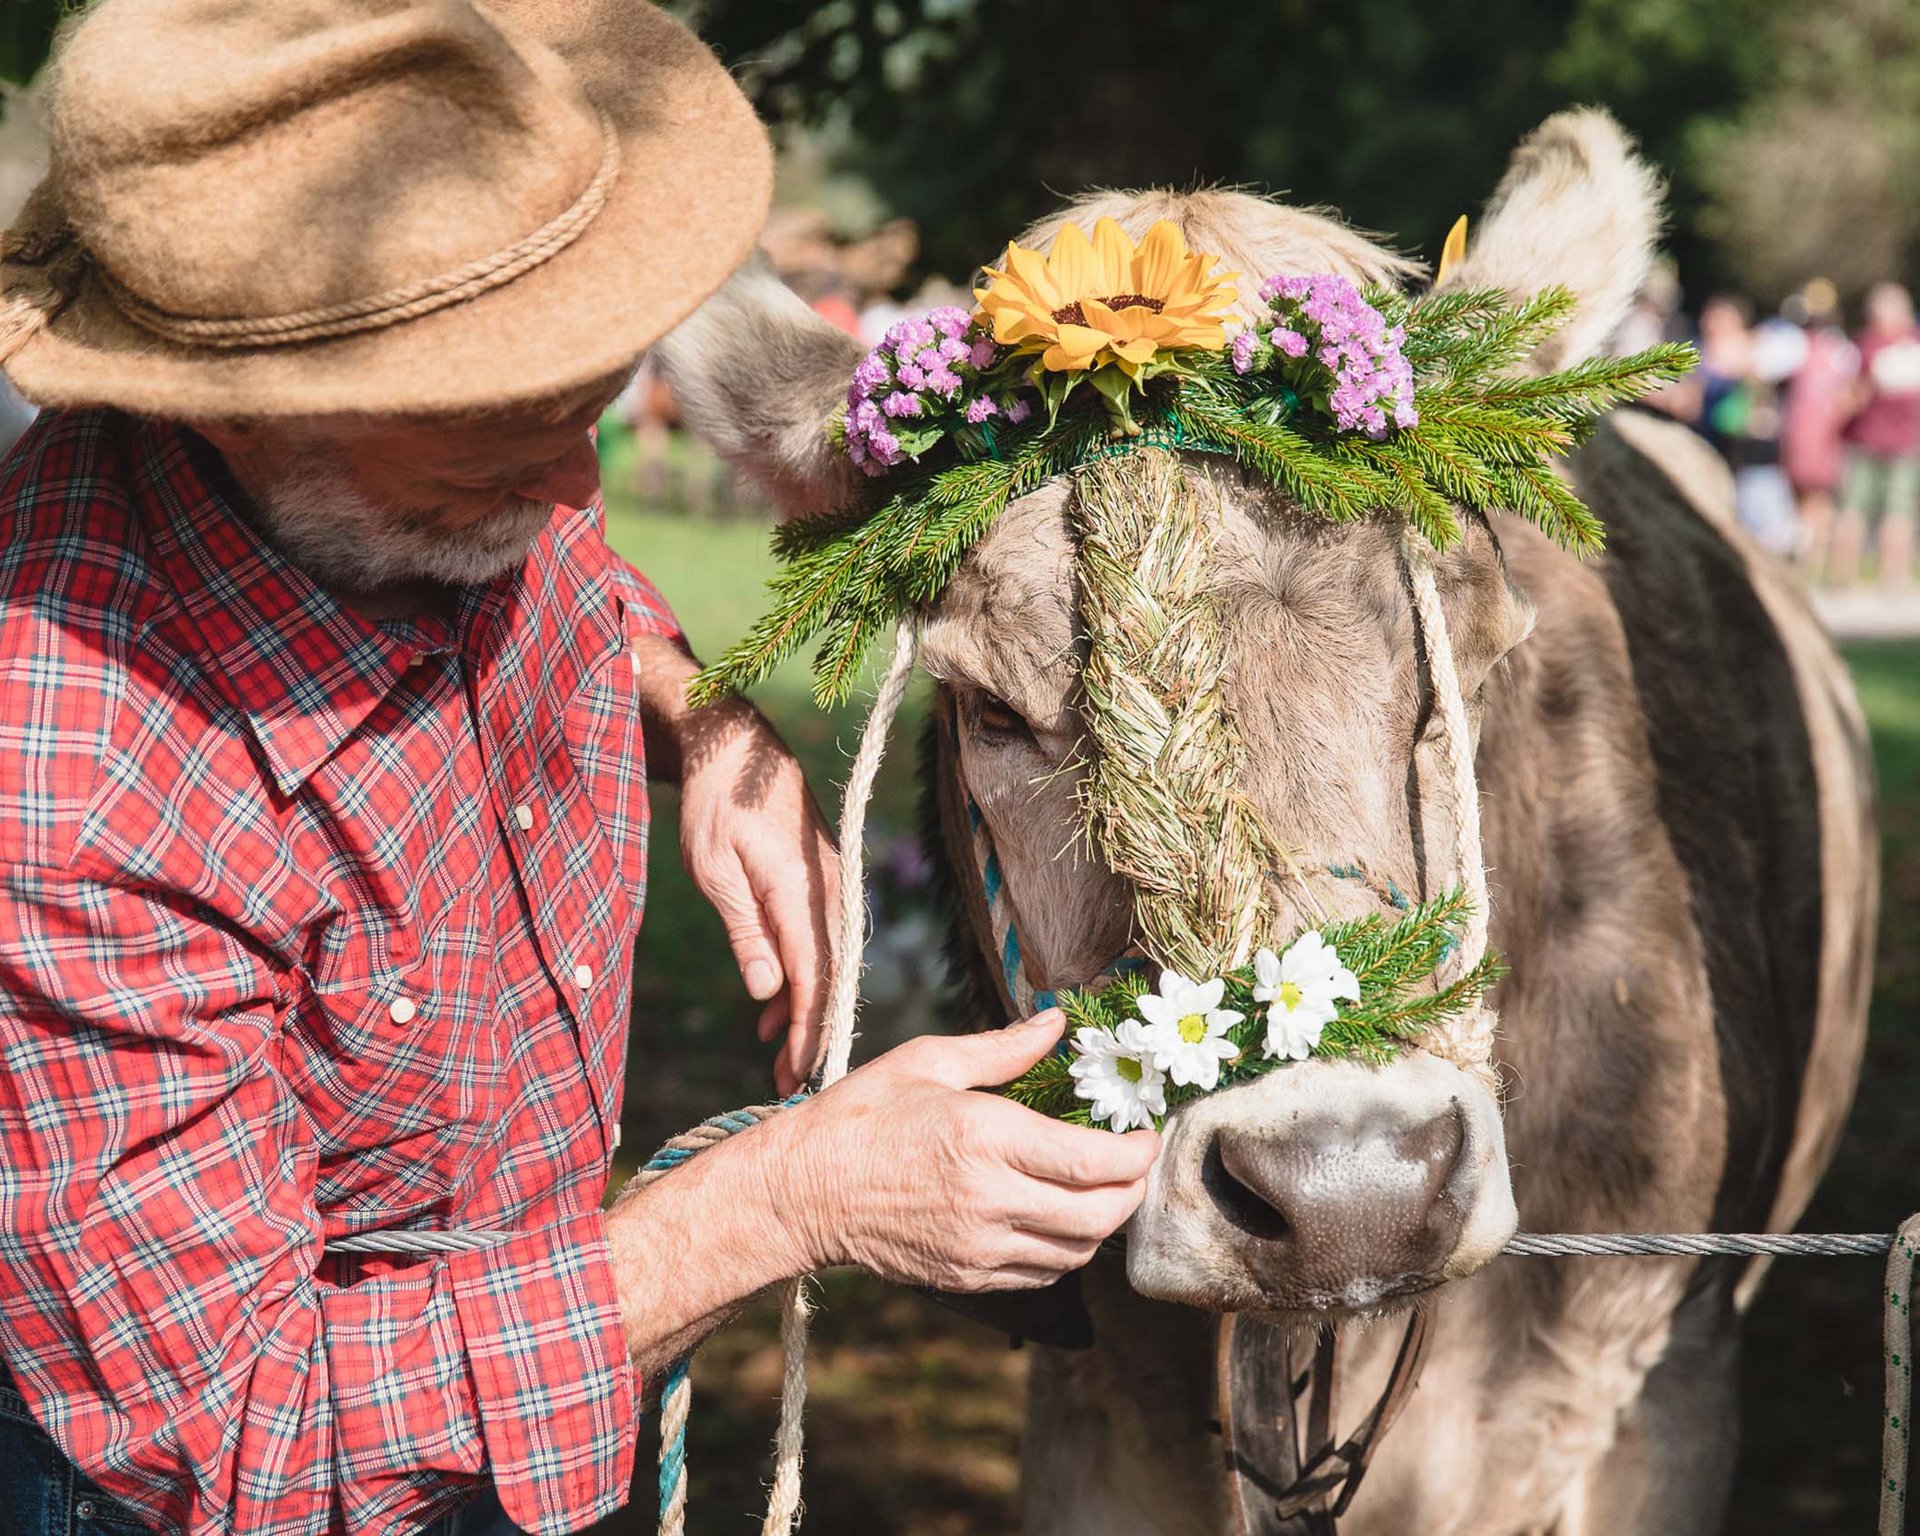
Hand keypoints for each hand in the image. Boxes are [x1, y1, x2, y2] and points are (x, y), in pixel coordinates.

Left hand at [632, 635, 837, 1091]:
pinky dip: (799, 974)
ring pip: (827, 960)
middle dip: (812, 1032)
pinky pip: (818, 938)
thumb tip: (769, 992)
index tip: (798, 1073)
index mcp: (803, 891)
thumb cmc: (716, 804)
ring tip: (774, 1054)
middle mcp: (829, 890)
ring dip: (803, 1007)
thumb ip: (746, 932)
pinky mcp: (821, 880)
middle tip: (789, 1081)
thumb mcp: (714, 871)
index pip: (816, 977)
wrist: (735, 744)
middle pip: (831, 976)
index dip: (808, 1030)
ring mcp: (830, 884)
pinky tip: (770, 1003)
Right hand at [770, 1011, 1159, 1290]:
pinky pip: (1042, 1273)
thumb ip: (1003, 1048)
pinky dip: (1066, 1249)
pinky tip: (1060, 1219)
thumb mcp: (929, 1061)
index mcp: (983, 1136)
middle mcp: (988, 1198)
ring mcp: (979, 1246)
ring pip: (1076, 1251)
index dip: (1135, 1154)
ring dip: (1103, 1224)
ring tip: (1104, 1190)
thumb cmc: (861, 1116)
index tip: (1147, 1136)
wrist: (803, 1192)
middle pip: (1098, 1215)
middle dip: (1132, 1191)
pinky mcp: (967, 1276)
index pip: (1090, 1161)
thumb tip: (1056, 1023)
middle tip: (1135, 1165)